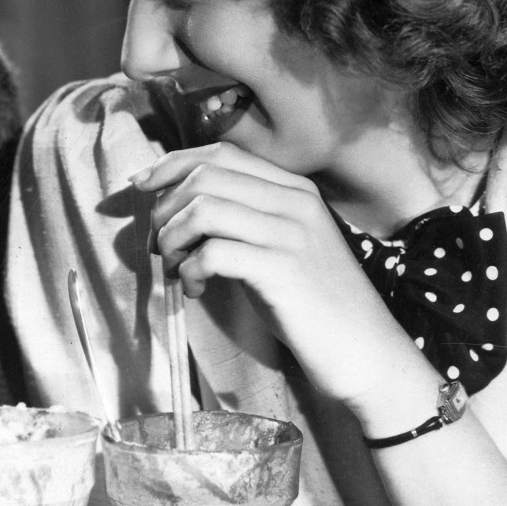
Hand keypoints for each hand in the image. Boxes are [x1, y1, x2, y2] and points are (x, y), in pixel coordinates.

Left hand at [135, 142, 433, 412]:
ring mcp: (291, 233)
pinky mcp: (283, 270)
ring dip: (174, 239)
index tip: (140, 186)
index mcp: (294, 188)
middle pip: (205, 176)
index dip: (172, 164)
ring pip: (204, 209)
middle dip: (166, 208)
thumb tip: (175, 207)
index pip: (222, 153)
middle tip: (163, 246)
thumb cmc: (314, 303)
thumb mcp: (279, 245)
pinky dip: (191, 269)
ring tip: (179, 269)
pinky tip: (197, 289)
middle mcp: (294, 201)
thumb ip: (242, 217)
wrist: (366, 352)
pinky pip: (214, 252)